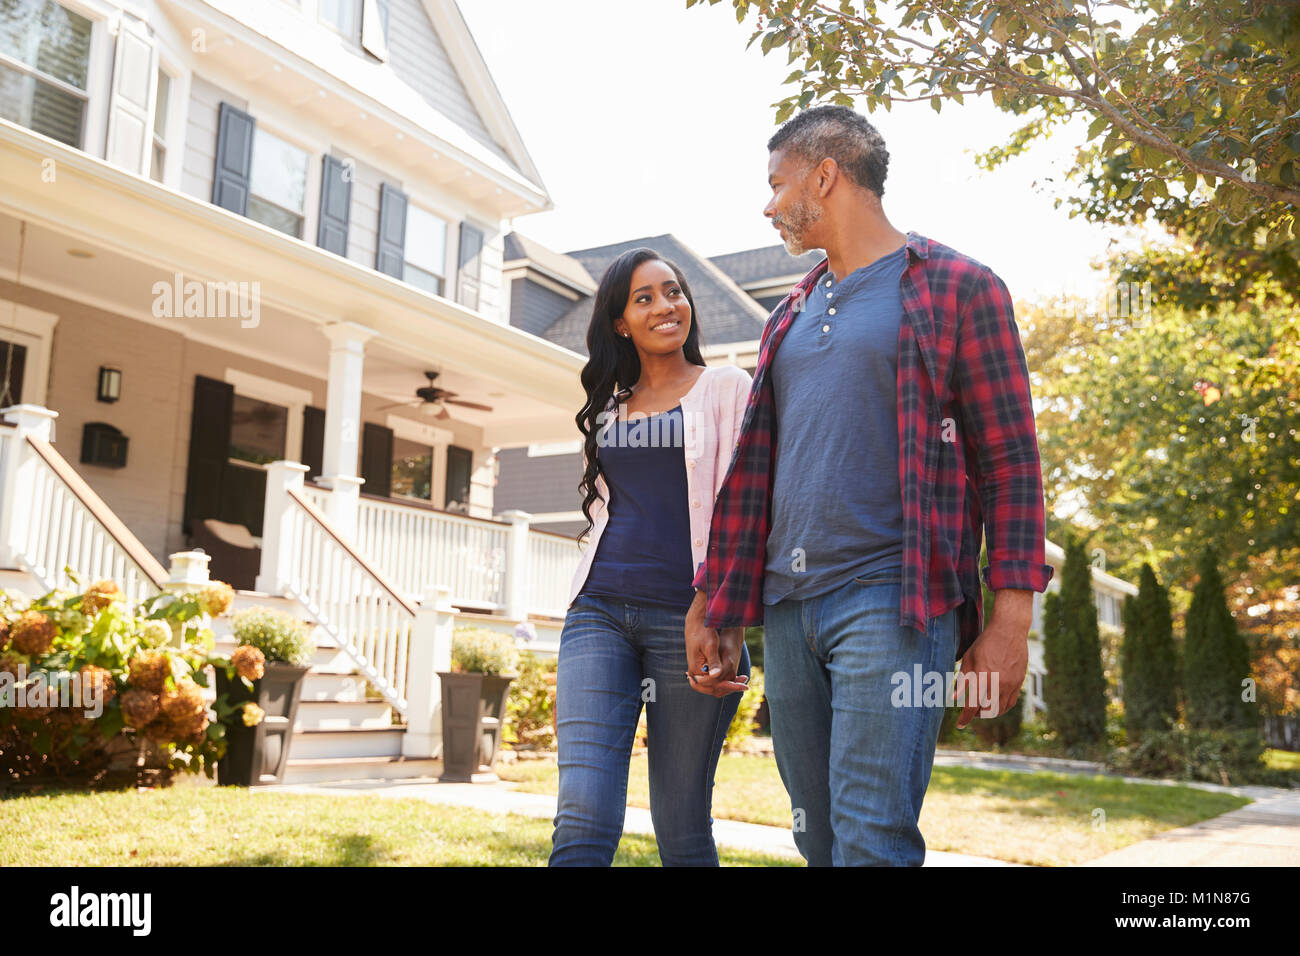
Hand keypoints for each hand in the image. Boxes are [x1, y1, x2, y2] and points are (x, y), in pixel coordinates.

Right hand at [684, 591, 749, 697]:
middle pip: (713, 689)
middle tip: (745, 686)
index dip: (726, 686)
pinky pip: (715, 680)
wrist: (696, 624)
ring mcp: (698, 672)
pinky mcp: (702, 668)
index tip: (741, 685)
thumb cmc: (703, 632)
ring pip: (715, 686)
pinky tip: (738, 678)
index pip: (711, 686)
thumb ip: (714, 661)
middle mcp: (695, 674)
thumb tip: (717, 675)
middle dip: (729, 688)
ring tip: (744, 683)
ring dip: (729, 685)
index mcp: (695, 670)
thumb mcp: (710, 646)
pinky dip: (726, 680)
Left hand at [955, 590, 1030, 727]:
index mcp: (982, 676)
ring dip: (990, 713)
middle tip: (971, 712)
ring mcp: (1011, 683)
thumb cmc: (985, 643)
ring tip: (982, 708)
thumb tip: (954, 698)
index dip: (965, 718)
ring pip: (1000, 710)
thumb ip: (962, 679)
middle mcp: (998, 683)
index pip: (973, 705)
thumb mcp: (968, 658)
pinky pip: (1011, 702)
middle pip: (987, 711)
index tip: (960, 725)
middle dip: (977, 715)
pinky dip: (1002, 707)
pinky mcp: (1019, 682)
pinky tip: (995, 703)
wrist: (1009, 631)